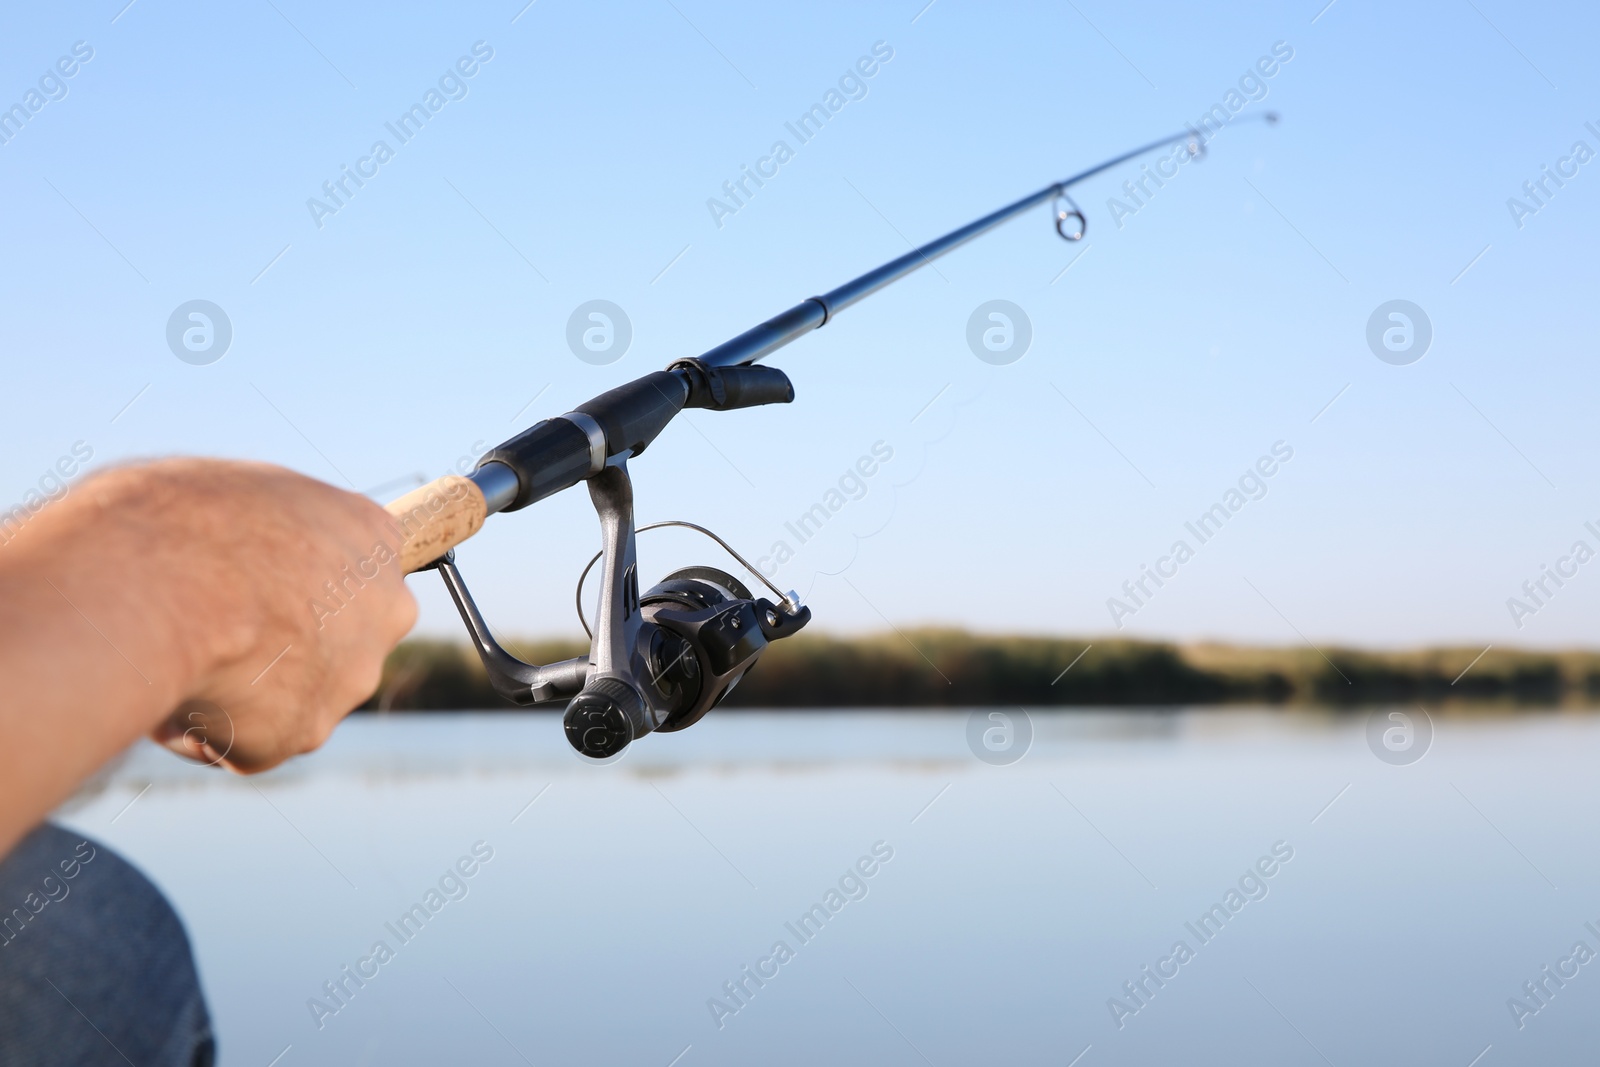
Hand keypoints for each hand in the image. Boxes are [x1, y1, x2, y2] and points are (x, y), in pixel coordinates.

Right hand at [112, 460, 418, 771]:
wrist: (164, 582)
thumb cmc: (188, 517)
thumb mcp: (247, 491)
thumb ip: (277, 527)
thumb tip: (257, 547)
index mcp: (374, 538)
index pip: (356, 570)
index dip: (302, 582)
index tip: (262, 584)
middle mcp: (385, 611)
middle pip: (337, 638)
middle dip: (285, 642)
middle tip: (217, 623)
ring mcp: (349, 678)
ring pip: (291, 693)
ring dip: (242, 686)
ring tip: (181, 651)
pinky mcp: (301, 734)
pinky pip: (245, 740)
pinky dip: (205, 727)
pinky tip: (173, 691)